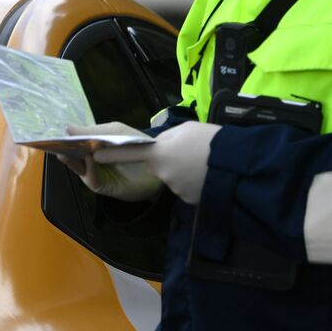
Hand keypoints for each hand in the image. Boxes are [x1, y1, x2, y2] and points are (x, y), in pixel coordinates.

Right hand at [56, 122, 162, 201]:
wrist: (158, 163)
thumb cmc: (137, 145)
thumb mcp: (114, 132)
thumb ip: (92, 131)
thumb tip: (67, 128)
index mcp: (93, 147)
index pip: (75, 143)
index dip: (66, 139)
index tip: (55, 134)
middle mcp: (92, 161)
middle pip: (74, 157)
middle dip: (65, 150)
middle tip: (55, 144)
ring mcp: (97, 174)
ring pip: (79, 169)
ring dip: (73, 162)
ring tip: (66, 153)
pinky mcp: (105, 186)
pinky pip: (92, 179)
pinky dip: (90, 170)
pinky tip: (90, 160)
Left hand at [95, 121, 219, 204]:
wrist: (237, 166)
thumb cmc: (211, 142)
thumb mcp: (186, 130)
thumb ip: (167, 139)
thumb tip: (161, 147)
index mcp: (159, 153)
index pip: (128, 152)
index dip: (111, 152)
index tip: (94, 152)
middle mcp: (162, 173)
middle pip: (158, 165)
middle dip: (168, 159)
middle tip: (190, 151)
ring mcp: (175, 188)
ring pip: (173, 177)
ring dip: (184, 170)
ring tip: (203, 162)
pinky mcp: (188, 200)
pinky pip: (186, 188)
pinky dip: (194, 181)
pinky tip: (207, 174)